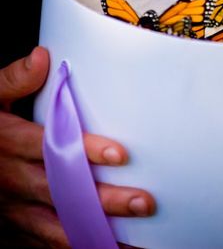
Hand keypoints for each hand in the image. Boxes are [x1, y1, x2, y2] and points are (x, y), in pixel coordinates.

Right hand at [0, 47, 155, 247]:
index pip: (51, 147)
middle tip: (144, 201)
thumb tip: (43, 58)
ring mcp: (13, 208)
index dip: (85, 151)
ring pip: (58, 223)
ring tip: (136, 236)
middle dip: (103, 200)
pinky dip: (77, 245)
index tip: (120, 155)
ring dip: (96, 229)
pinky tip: (109, 246)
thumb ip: (15, 79)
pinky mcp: (14, 226)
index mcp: (8, 142)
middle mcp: (12, 178)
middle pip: (62, 191)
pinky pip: (47, 242)